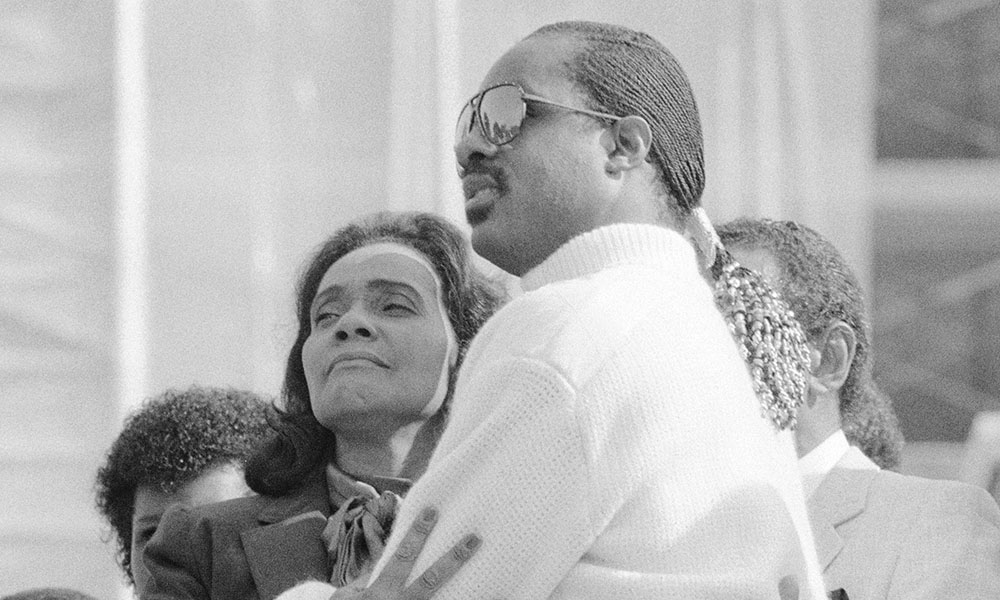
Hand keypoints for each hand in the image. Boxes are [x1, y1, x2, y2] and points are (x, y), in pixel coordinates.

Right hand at [331, 507, 480, 599]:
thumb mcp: (349, 594)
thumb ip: (369, 578)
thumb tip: (386, 560)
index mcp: (382, 590)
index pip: (402, 556)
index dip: (417, 533)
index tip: (432, 512)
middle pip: (432, 579)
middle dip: (454, 558)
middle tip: (475, 538)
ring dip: (473, 596)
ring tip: (499, 590)